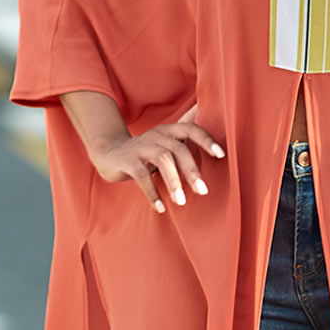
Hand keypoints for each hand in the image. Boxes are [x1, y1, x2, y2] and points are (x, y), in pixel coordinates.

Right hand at [90, 103, 224, 212]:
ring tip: (181, 202)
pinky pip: (142, 176)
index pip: (191, 129)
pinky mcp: (127, 161)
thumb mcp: (165, 143)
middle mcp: (156, 135)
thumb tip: (208, 121)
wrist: (108, 153)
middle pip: (179, 149)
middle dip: (192, 171)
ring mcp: (141, 147)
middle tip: (202, 191)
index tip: (221, 155)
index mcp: (168, 131)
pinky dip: (152, 193)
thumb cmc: (145, 151)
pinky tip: (160, 207)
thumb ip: (184, 137)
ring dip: (174, 182)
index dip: (206, 140)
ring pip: (163, 161)